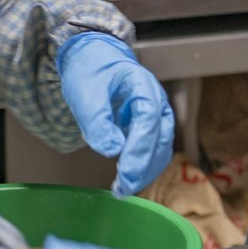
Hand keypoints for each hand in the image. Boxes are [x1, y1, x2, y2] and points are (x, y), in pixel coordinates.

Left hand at [56, 32, 175, 196]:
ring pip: (161, 149)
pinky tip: (128, 177)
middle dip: (143, 167)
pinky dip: (144, 166)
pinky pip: (154, 150)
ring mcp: (157, 115)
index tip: (124, 173)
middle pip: (160, 139)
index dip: (138, 150)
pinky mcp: (150, 127)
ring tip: (123, 188)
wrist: (94, 59)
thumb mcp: (86, 92)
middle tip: (122, 189)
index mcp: (143, 86)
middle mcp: (157, 102)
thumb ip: (97, 121)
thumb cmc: (91, 71)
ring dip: (145, 171)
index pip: (148, 122)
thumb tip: (112, 150)